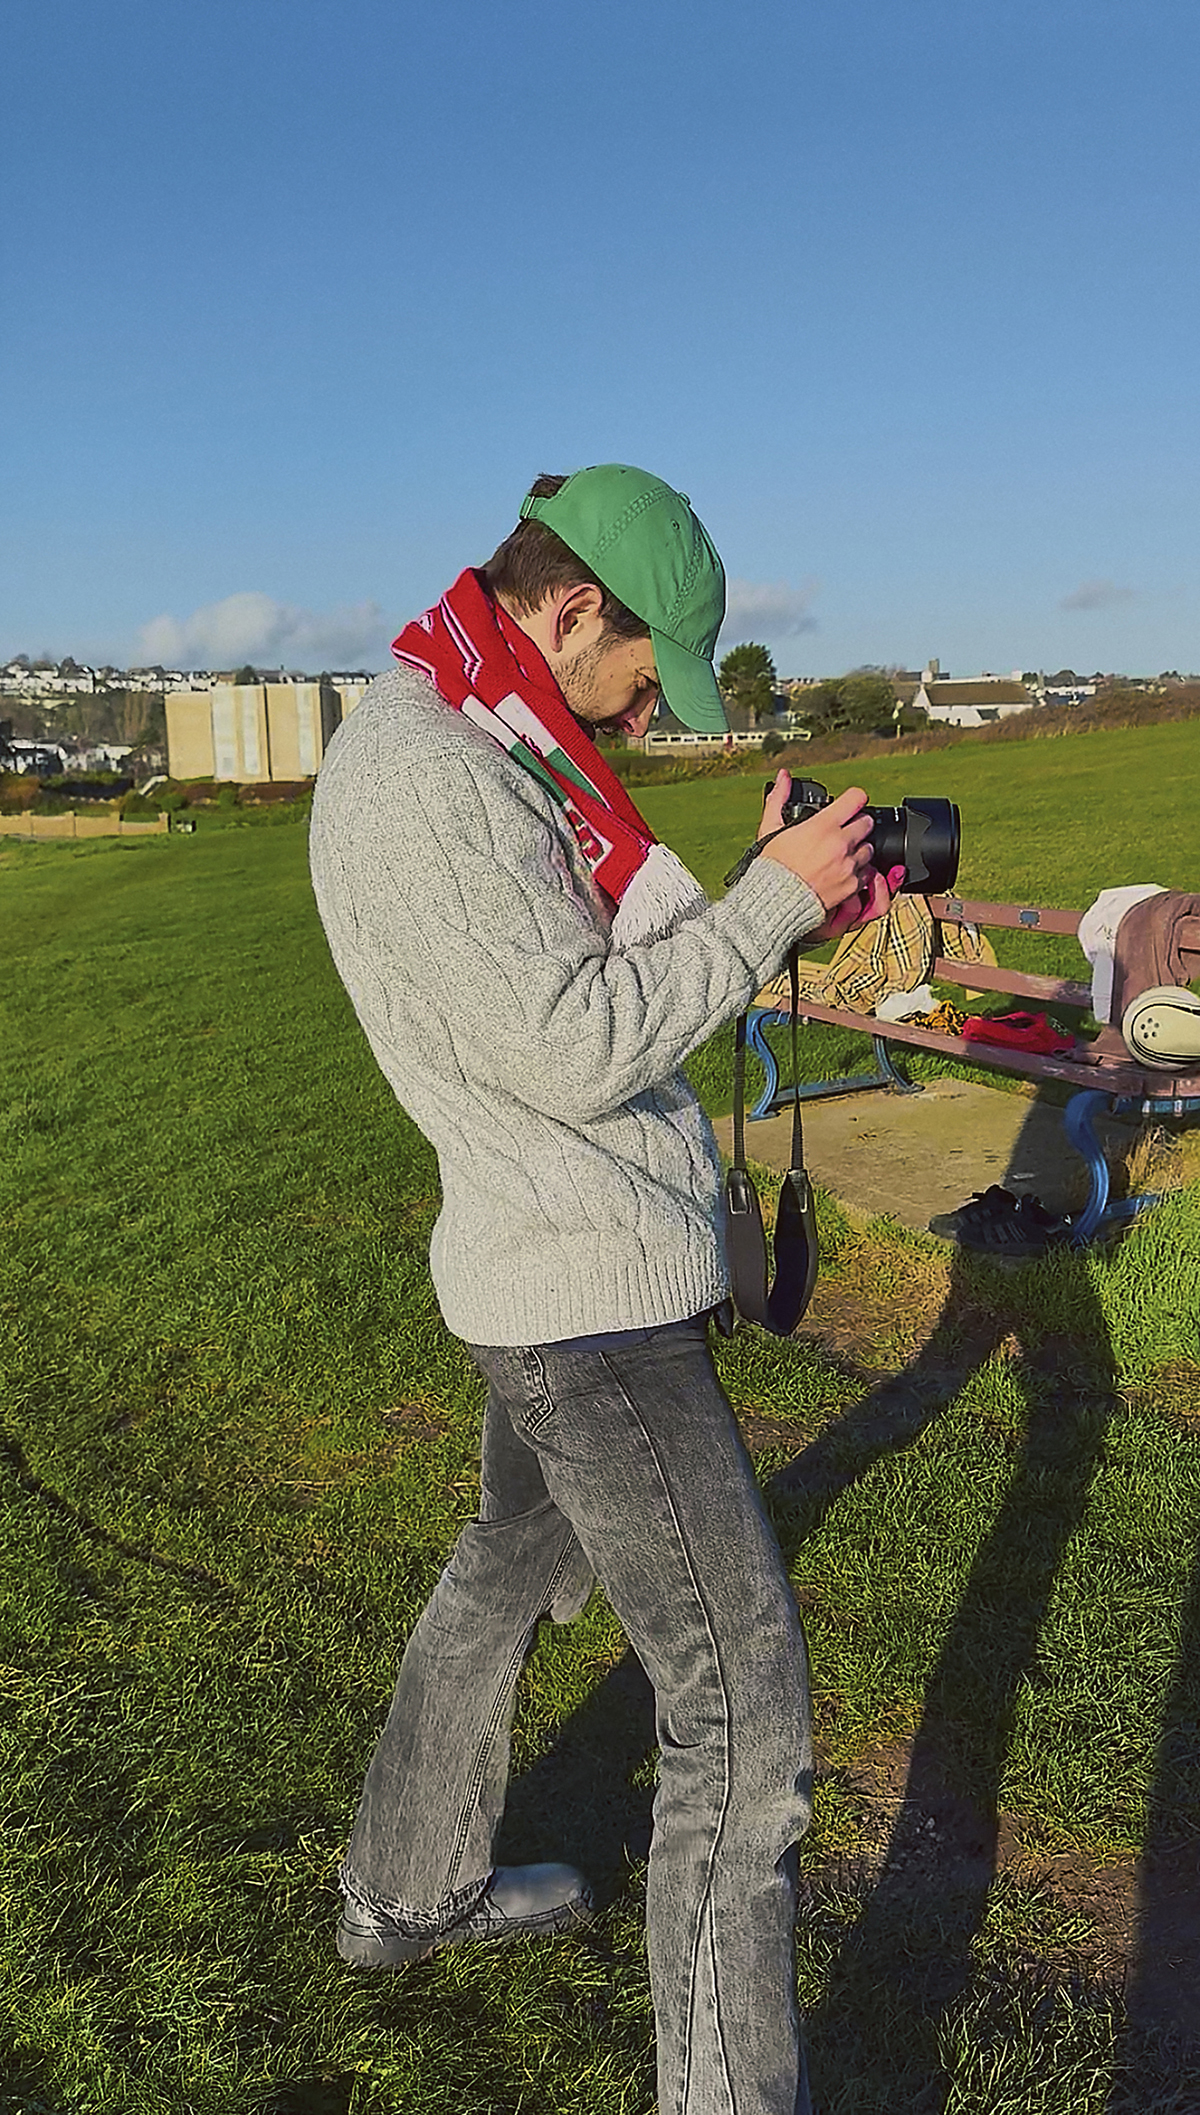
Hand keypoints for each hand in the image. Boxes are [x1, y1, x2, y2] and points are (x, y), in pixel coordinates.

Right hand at [758, 770, 902, 939]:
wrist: (775, 902)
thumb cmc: (772, 866)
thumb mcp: (770, 828)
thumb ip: (779, 798)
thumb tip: (783, 775)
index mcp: (823, 826)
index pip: (857, 798)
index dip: (854, 799)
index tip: (849, 804)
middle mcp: (841, 843)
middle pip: (867, 822)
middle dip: (857, 824)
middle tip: (842, 831)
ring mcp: (849, 865)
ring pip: (869, 848)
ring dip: (858, 848)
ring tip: (840, 855)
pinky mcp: (853, 886)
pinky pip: (866, 873)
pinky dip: (858, 871)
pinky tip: (841, 872)